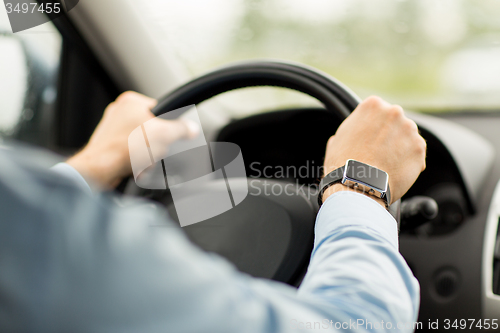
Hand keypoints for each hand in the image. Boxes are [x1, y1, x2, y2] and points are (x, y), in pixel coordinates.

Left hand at [67, 91, 198, 188]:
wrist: (100, 170)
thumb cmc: (123, 149)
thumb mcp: (164, 135)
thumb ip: (182, 129)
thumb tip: (191, 128)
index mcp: (131, 101)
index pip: (161, 111)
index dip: (168, 126)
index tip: (168, 136)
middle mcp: (119, 112)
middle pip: (153, 130)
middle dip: (156, 146)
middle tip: (152, 151)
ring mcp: (112, 130)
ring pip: (143, 144)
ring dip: (147, 157)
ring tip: (141, 161)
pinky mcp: (109, 147)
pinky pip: (131, 154)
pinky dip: (136, 163)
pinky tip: (134, 167)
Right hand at [322, 96, 425, 205]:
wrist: (358, 184)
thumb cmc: (343, 162)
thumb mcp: (338, 139)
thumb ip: (351, 130)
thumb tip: (349, 135)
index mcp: (373, 105)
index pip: (377, 111)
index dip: (373, 127)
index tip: (369, 138)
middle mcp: (394, 112)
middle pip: (395, 121)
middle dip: (389, 135)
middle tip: (377, 152)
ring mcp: (410, 129)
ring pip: (407, 137)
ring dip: (400, 147)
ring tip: (385, 164)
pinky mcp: (419, 148)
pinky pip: (416, 153)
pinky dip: (409, 162)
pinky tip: (394, 171)